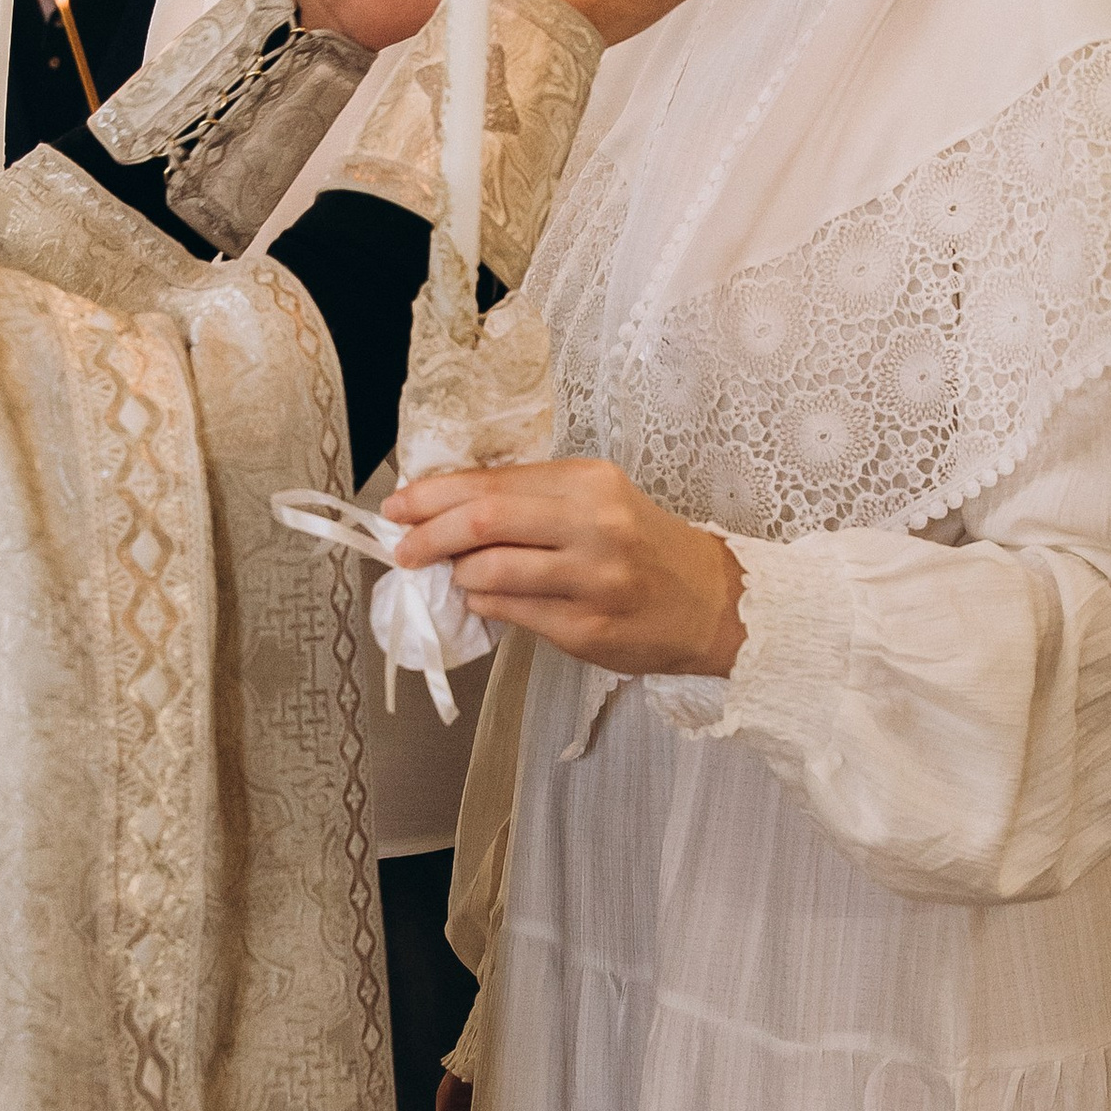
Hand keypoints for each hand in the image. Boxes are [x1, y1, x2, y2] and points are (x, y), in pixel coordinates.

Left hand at [385, 455, 744, 675]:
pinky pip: (510, 612)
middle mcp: (595, 525)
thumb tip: (445, 507)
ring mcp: (592, 580)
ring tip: (453, 573)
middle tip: (404, 546)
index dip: (434, 494)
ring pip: (491, 570)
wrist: (711, 602)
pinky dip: (482, 601)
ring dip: (457, 573)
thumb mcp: (597, 501)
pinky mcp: (587, 629)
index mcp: (590, 481)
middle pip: (484, 519)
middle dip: (429, 532)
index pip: (493, 481)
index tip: (399, 505)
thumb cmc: (642, 545)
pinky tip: (482, 596)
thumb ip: (531, 499)